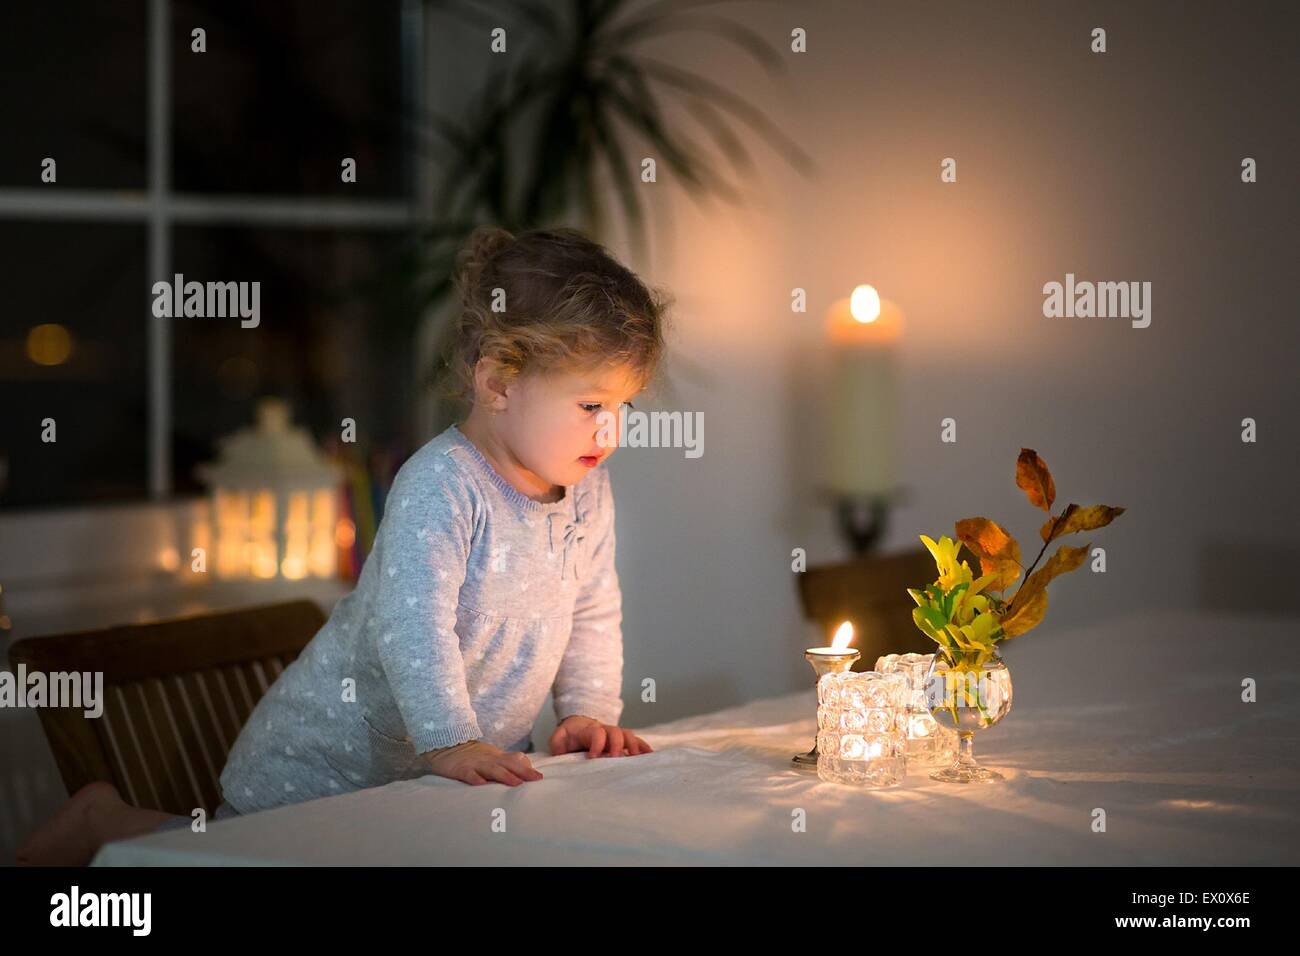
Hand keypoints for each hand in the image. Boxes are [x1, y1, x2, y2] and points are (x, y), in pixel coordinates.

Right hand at [422, 740, 543, 786]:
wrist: (445, 746)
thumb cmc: (471, 756)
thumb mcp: (491, 757)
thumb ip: (506, 764)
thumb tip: (526, 771)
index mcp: (496, 757)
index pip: (515, 760)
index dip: (527, 768)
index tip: (539, 778)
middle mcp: (488, 759)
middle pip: (508, 764)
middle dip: (523, 771)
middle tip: (536, 780)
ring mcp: (474, 763)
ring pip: (491, 769)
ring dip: (504, 776)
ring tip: (516, 783)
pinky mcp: (460, 769)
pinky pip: (468, 773)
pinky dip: (475, 778)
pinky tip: (481, 784)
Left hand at [548, 716, 653, 757]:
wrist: (575, 729)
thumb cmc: (566, 740)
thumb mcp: (557, 741)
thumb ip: (558, 747)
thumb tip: (560, 760)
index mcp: (587, 730)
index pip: (596, 732)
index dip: (597, 743)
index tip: (593, 758)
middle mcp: (604, 730)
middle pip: (616, 731)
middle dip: (618, 744)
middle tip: (617, 759)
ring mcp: (614, 735)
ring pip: (628, 735)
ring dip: (634, 746)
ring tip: (639, 759)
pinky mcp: (621, 742)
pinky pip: (635, 741)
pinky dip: (643, 747)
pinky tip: (651, 756)